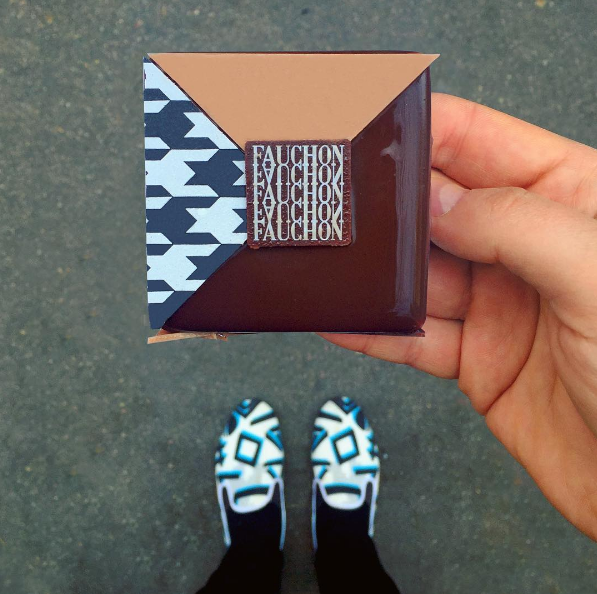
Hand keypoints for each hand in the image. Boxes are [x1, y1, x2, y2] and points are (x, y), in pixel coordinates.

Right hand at [320, 94, 596, 540]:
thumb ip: (517, 228)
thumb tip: (440, 205)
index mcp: (572, 204)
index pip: (486, 146)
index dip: (430, 130)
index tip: (378, 124)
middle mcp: (528, 251)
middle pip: (441, 211)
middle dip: (392, 203)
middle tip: (344, 195)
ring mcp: (498, 306)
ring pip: (419, 276)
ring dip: (377, 271)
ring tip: (337, 258)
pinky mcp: (476, 359)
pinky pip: (413, 337)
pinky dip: (375, 329)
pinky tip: (345, 316)